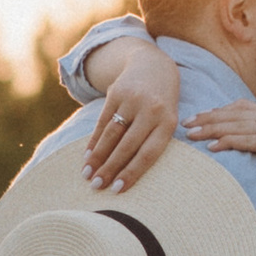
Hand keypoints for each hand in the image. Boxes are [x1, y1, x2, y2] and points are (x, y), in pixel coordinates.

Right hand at [82, 40, 181, 189]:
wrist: (154, 65)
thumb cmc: (161, 104)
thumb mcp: (166, 120)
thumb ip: (152, 142)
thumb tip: (130, 176)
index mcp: (168, 122)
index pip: (148, 153)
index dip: (131, 173)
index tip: (117, 190)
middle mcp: (151, 110)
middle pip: (127, 145)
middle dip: (110, 168)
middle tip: (96, 186)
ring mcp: (133, 100)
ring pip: (111, 134)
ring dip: (97, 157)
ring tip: (87, 175)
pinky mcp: (116, 93)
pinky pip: (102, 122)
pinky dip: (94, 141)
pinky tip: (87, 156)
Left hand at [187, 101, 255, 221]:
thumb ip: (248, 141)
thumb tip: (216, 136)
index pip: (243, 107)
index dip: (218, 110)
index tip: (197, 117)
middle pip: (239, 114)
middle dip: (210, 118)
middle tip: (187, 124)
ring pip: (241, 125)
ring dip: (213, 129)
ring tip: (193, 135)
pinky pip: (248, 140)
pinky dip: (228, 142)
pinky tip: (211, 148)